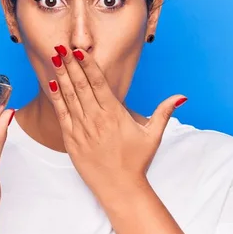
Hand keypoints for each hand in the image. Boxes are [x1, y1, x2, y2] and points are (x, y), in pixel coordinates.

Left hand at [47, 45, 187, 197]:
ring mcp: (82, 129)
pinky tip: (51, 83)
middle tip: (62, 45)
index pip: (98, 83)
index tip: (79, 50)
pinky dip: (56, 98)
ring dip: (61, 76)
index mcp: (114, 114)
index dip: (87, 65)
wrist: (120, 188)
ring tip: (55, 57)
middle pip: (81, 85)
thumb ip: (164, 112)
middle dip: (70, 64)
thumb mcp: (153, 135)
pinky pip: (62, 114)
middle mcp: (96, 119)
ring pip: (69, 97)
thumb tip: (181, 96)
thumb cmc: (137, 161)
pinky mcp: (71, 140)